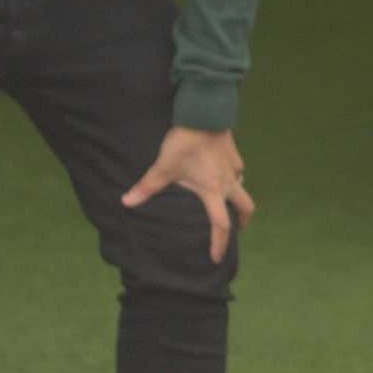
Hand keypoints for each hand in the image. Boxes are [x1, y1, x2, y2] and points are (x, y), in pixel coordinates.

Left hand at [122, 127, 254, 262]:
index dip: (220, 243)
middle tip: (237, 229)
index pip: (221, 224)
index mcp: (213, 191)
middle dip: (243, 221)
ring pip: (242, 187)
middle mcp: (228, 182)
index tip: (216, 257)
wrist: (204, 114)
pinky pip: (238, 171)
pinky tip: (221, 173)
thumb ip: (146, 186)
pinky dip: (233, 178)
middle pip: (246, 207)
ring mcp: (234, 167)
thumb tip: (126, 202)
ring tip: (226, 200)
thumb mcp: (163, 167)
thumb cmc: (185, 144)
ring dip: (237, 198)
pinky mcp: (235, 153)